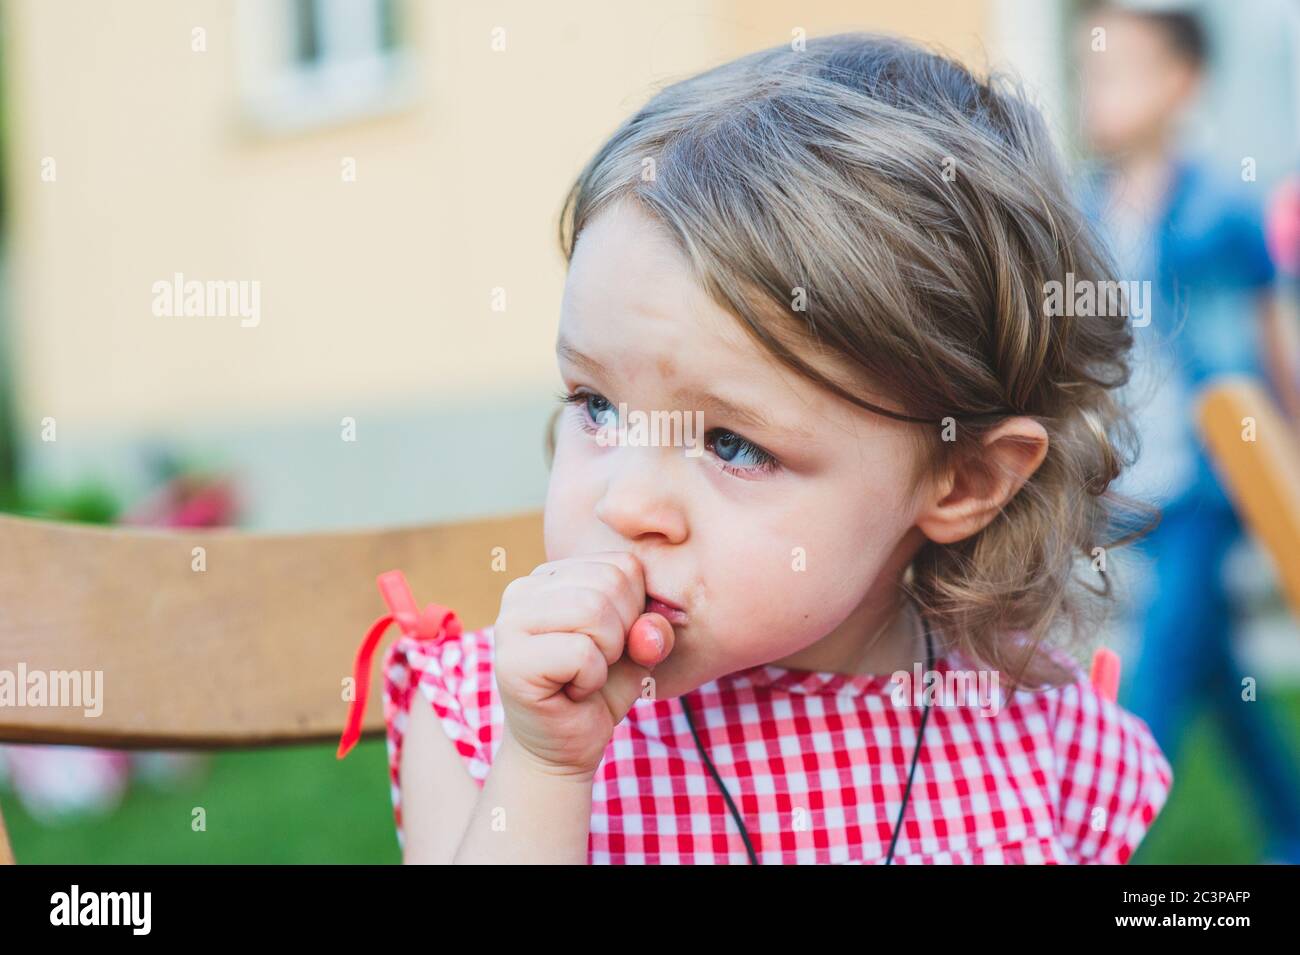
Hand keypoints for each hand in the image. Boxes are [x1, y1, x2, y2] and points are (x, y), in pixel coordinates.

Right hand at [493, 552, 675, 779]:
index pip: (622, 565)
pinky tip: (571, 692)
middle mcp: (523, 589)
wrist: (562, 749)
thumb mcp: (638, 651)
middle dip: (623, 633)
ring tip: (585, 675)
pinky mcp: (510, 659)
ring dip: (607, 656)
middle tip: (597, 664)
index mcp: (553, 575)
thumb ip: (654, 630)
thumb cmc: (598, 691)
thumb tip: (650, 629)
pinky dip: (592, 679)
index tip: (611, 644)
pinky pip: (580, 653)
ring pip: (594, 611)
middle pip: (610, 583)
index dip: (636, 610)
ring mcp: (510, 621)